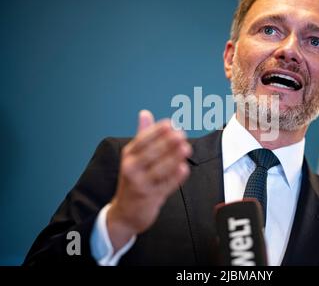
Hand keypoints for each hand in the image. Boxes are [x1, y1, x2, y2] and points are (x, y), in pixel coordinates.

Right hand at [106, 110, 191, 250]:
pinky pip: (165, 186)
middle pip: (151, 153)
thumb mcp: (134, 157)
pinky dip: (175, 178)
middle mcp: (131, 169)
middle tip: (181, 134)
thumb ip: (142, 135)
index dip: (156, 131)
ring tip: (186, 148)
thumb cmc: (134, 180)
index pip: (142, 140)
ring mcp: (140, 184)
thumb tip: (145, 113)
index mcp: (128, 155)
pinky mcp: (150, 198)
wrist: (125, 213)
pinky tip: (184, 168)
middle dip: (167, 143)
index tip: (170, 124)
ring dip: (174, 158)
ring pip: (159, 169)